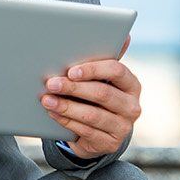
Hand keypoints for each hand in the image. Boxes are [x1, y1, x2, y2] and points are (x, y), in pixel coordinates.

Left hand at [40, 37, 140, 159]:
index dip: (93, 69)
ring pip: (92, 114)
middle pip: (102, 93)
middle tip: (51, 83)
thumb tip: (125, 35)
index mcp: (132, 84)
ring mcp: (124, 127)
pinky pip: (86, 131)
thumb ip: (104, 60)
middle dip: (73, 87)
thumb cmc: (96, 99)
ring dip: (66, 106)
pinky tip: (53, 113)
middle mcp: (132, 106)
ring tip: (46, 99)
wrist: (99, 133)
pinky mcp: (110, 144)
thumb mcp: (101, 80)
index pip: (117, 70)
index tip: (70, 70)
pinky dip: (66, 121)